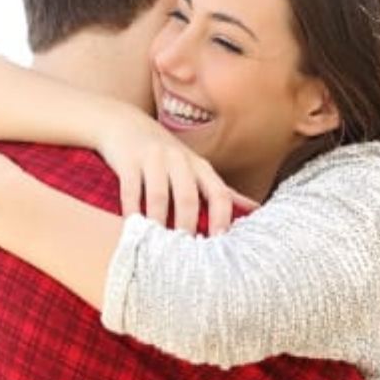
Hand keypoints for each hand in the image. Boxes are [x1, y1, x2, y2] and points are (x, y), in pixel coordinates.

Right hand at [97, 108, 257, 234]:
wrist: (123, 122)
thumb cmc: (165, 154)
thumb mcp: (196, 168)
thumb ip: (222, 191)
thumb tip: (256, 210)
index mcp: (200, 167)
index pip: (220, 194)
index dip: (222, 220)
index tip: (220, 246)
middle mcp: (180, 160)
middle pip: (189, 198)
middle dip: (188, 227)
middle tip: (185, 257)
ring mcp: (154, 158)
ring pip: (159, 196)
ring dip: (159, 223)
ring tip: (158, 248)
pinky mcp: (129, 160)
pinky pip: (131, 190)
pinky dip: (132, 211)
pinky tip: (132, 229)